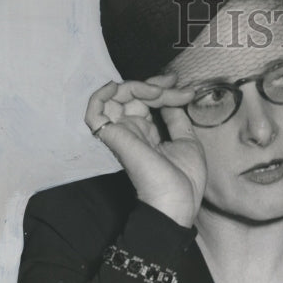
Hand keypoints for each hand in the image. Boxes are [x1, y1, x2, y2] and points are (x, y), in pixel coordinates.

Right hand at [85, 75, 204, 226]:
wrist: (177, 201)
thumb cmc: (185, 180)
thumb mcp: (187, 141)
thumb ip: (176, 119)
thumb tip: (171, 99)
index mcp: (148, 134)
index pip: (146, 103)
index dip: (160, 89)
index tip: (179, 84)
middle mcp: (132, 131)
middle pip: (133, 96)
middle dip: (153, 84)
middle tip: (173, 81)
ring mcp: (121, 133)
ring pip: (116, 97)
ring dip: (137, 86)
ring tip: (159, 91)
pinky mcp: (113, 136)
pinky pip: (95, 110)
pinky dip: (101, 94)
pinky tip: (117, 87)